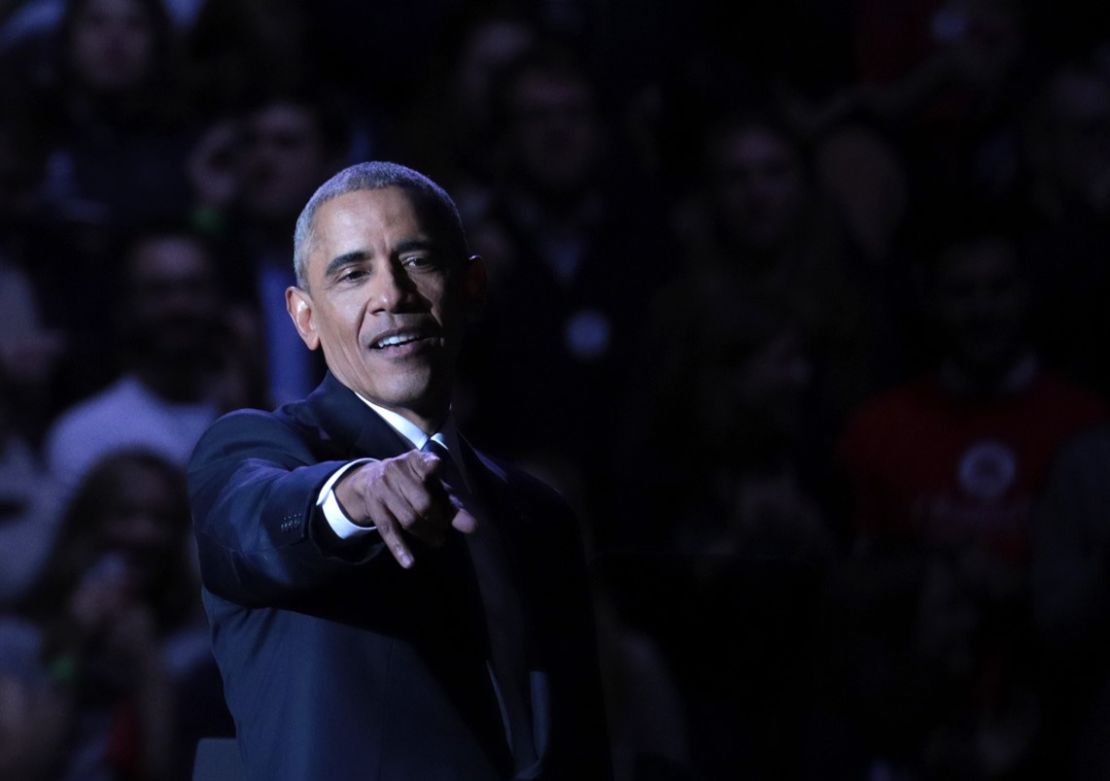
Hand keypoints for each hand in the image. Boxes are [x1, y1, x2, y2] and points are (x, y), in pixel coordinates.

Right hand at [335, 451, 477, 568]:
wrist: (371, 480)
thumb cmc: (413, 483)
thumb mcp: (433, 487)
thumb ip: (453, 506)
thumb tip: (473, 527)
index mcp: (416, 460)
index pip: (426, 463)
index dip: (432, 466)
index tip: (437, 468)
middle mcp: (397, 471)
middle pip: (423, 502)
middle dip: (438, 519)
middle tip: (444, 527)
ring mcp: (383, 490)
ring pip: (408, 519)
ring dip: (426, 533)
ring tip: (438, 540)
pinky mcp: (374, 508)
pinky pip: (389, 531)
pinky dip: (400, 548)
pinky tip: (410, 563)